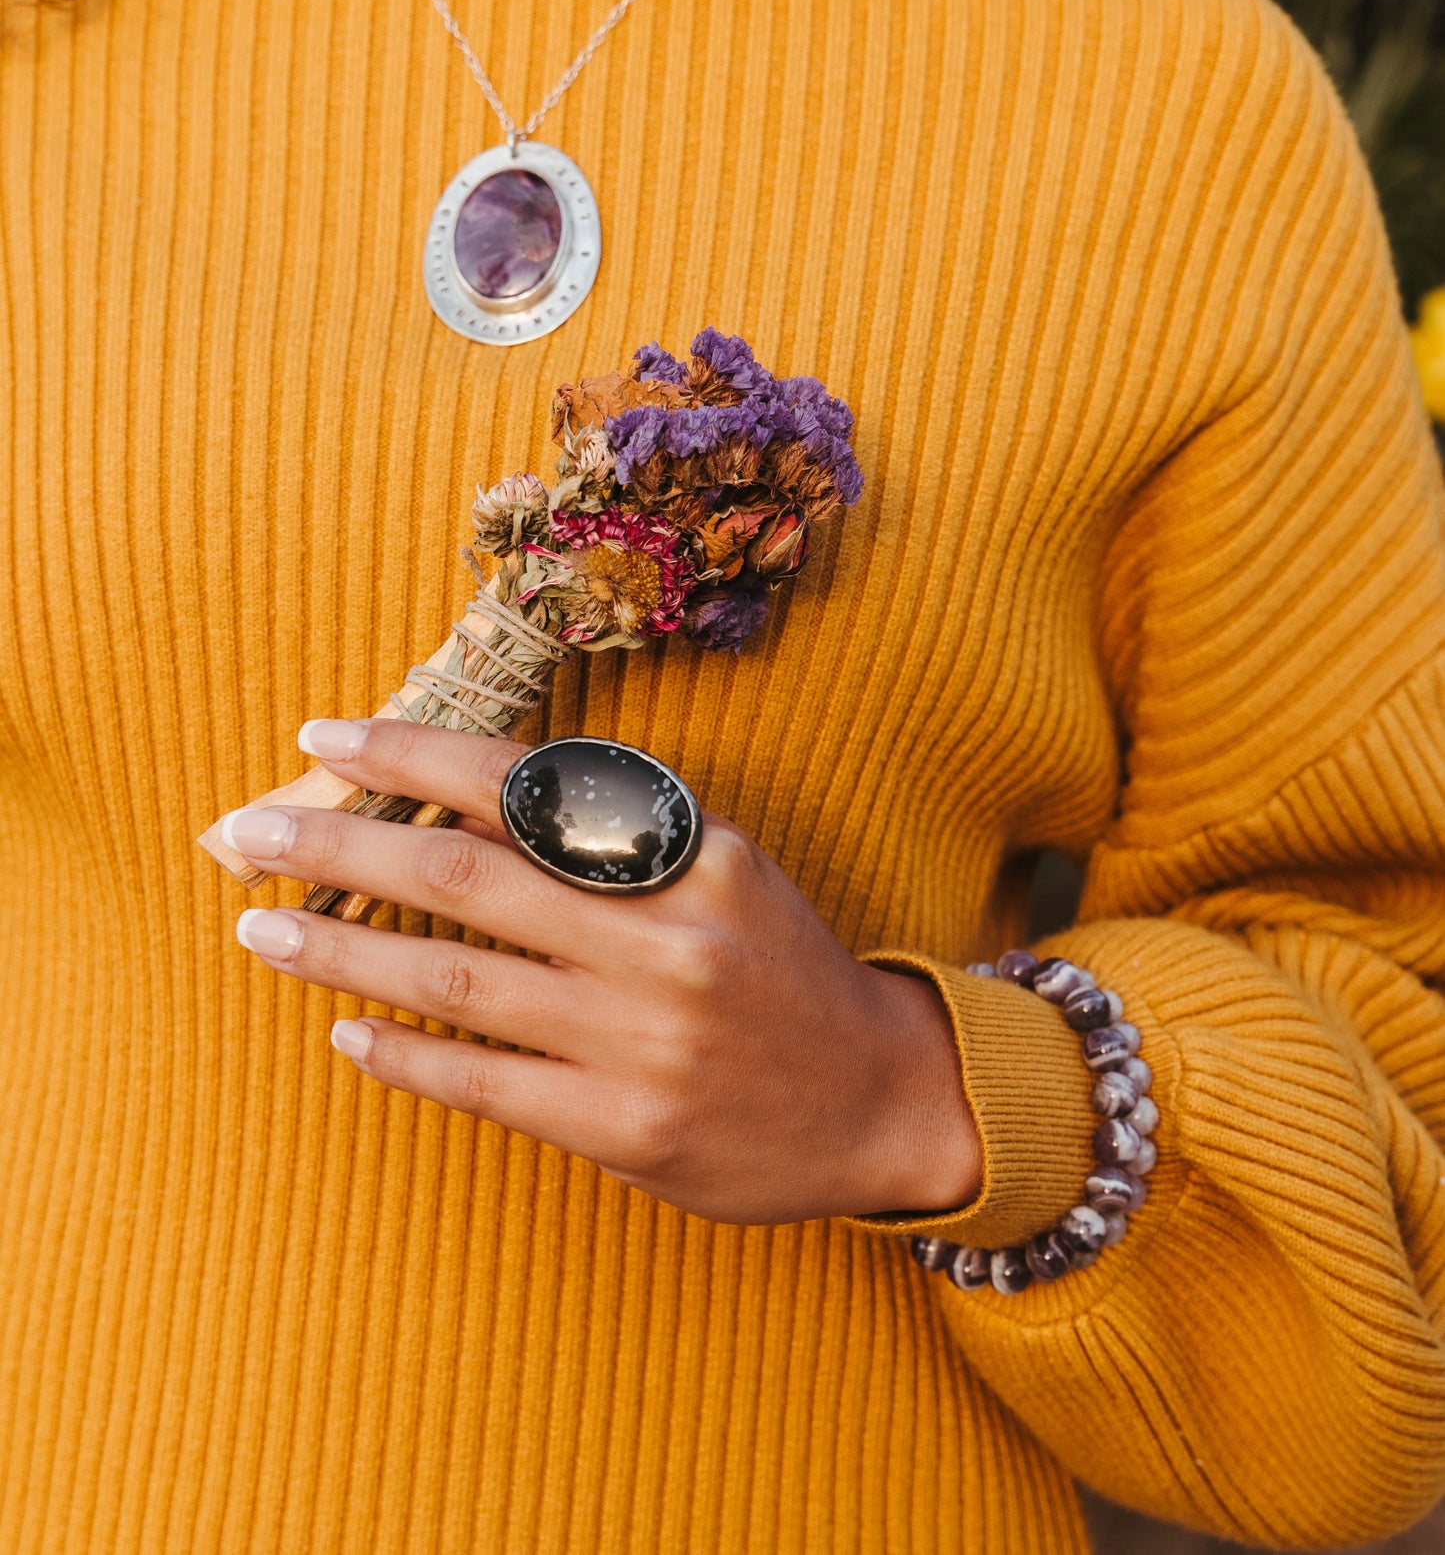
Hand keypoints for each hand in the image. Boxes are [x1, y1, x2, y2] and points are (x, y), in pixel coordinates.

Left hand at [223, 720, 979, 1224]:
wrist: (878, 1099)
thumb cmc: (778, 966)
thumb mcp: (720, 869)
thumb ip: (609, 835)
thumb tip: (462, 797)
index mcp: (689, 854)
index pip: (522, 787)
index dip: (411, 757)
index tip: (322, 736)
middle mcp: (664, 941)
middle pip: (465, 880)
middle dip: (340, 848)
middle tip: (245, 833)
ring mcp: (644, 1041)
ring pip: (457, 984)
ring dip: (343, 952)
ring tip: (261, 930)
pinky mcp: (627, 1129)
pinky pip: (485, 1086)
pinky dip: (406, 1056)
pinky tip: (345, 1030)